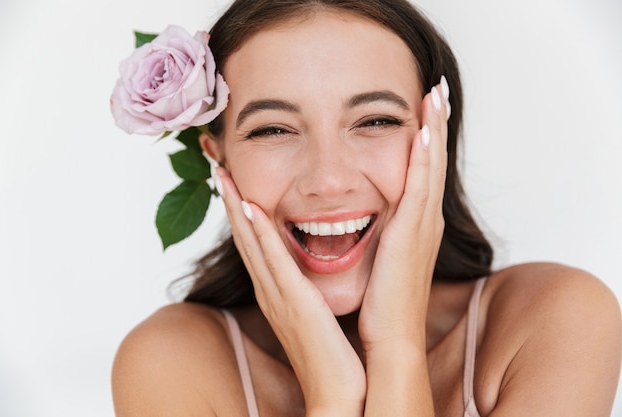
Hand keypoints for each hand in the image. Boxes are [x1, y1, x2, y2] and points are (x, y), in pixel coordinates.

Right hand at [214, 168, 365, 414]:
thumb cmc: (331, 357)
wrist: (337, 394)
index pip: (254, 246)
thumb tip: (310, 273)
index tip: (234, 184)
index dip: (240, 215)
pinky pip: (273, 261)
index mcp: (277, 293)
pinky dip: (259, 233)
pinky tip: (251, 208)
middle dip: (229, 203)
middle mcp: (270, 291)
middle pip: (244, 239)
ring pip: (251, 243)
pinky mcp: (292, 302)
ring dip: (235, 208)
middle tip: (218, 169)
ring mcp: (277, 296)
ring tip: (223, 177)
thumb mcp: (315, 317)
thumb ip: (307, 293)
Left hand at [359, 79, 449, 350]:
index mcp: (415, 228)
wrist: (390, 342)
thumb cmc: (382, 307)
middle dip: (436, 124)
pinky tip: (424, 131)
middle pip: (432, 163)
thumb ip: (378, 240)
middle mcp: (425, 222)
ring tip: (435, 95)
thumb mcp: (381, 264)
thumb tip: (363, 224)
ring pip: (431, 167)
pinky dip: (424, 158)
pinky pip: (420, 188)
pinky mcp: (413, 236)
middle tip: (437, 90)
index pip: (422, 174)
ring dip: (434, 129)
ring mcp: (423, 227)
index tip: (424, 110)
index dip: (427, 141)